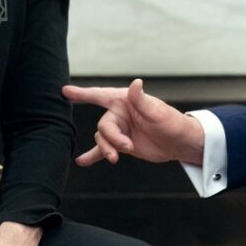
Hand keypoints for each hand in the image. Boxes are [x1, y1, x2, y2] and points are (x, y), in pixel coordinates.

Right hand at [62, 78, 204, 166]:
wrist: (180, 144)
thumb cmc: (172, 123)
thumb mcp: (158, 112)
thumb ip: (142, 100)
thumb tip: (135, 83)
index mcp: (125, 101)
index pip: (100, 95)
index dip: (82, 93)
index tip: (65, 91)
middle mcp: (120, 114)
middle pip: (103, 126)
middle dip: (111, 138)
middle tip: (126, 147)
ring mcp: (120, 130)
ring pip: (102, 139)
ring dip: (107, 149)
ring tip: (116, 158)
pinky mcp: (122, 144)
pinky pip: (103, 149)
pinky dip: (93, 155)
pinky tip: (81, 162)